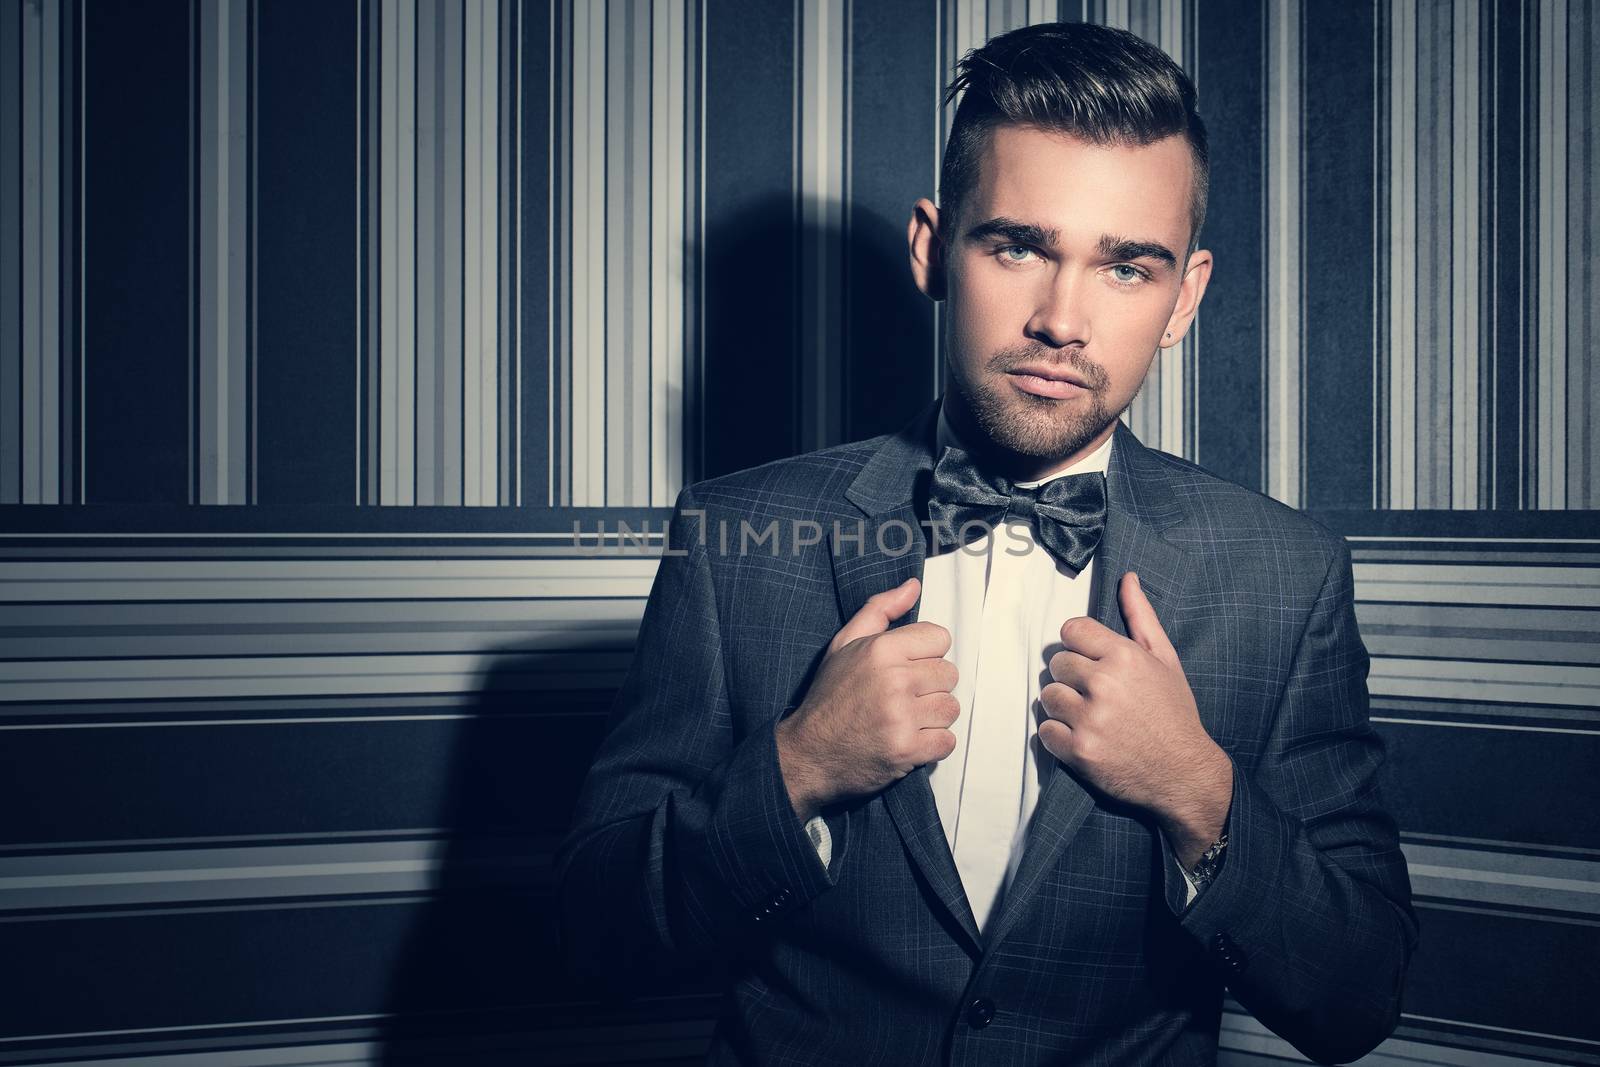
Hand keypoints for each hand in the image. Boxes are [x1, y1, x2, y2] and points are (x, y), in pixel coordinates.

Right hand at [775, 577, 960, 821]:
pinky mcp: (908, 750)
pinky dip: (932, 745)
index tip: (906, 668)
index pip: (940, 638)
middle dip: (929, 686)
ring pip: (950, 708)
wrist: (808, 753)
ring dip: (932, 717)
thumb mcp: (844, 644)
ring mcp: (902, 717)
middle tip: (902, 697)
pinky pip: (947, 741)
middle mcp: (894, 680)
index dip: (925, 654)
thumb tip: (913, 587)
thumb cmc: (829, 698)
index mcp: (881, 650)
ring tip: (905, 719)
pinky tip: (908, 740)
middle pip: (949, 674)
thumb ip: (880, 610)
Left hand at [1038, 572, 1232, 863]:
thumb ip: (1141, 617)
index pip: (1071, 630)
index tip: (1093, 661)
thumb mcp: (1165, 660)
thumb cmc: (1174, 714)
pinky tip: (1085, 737)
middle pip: (1056, 663)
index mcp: (1125, 656)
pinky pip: (1045, 730)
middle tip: (1096, 694)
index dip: (1080, 646)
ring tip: (1092, 717)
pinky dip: (1059, 736)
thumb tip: (1127, 578)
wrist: (1185, 774)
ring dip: (1063, 706)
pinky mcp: (1078, 751)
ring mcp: (1090, 719)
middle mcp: (1104, 684)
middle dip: (1072, 677)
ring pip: (1048, 695)